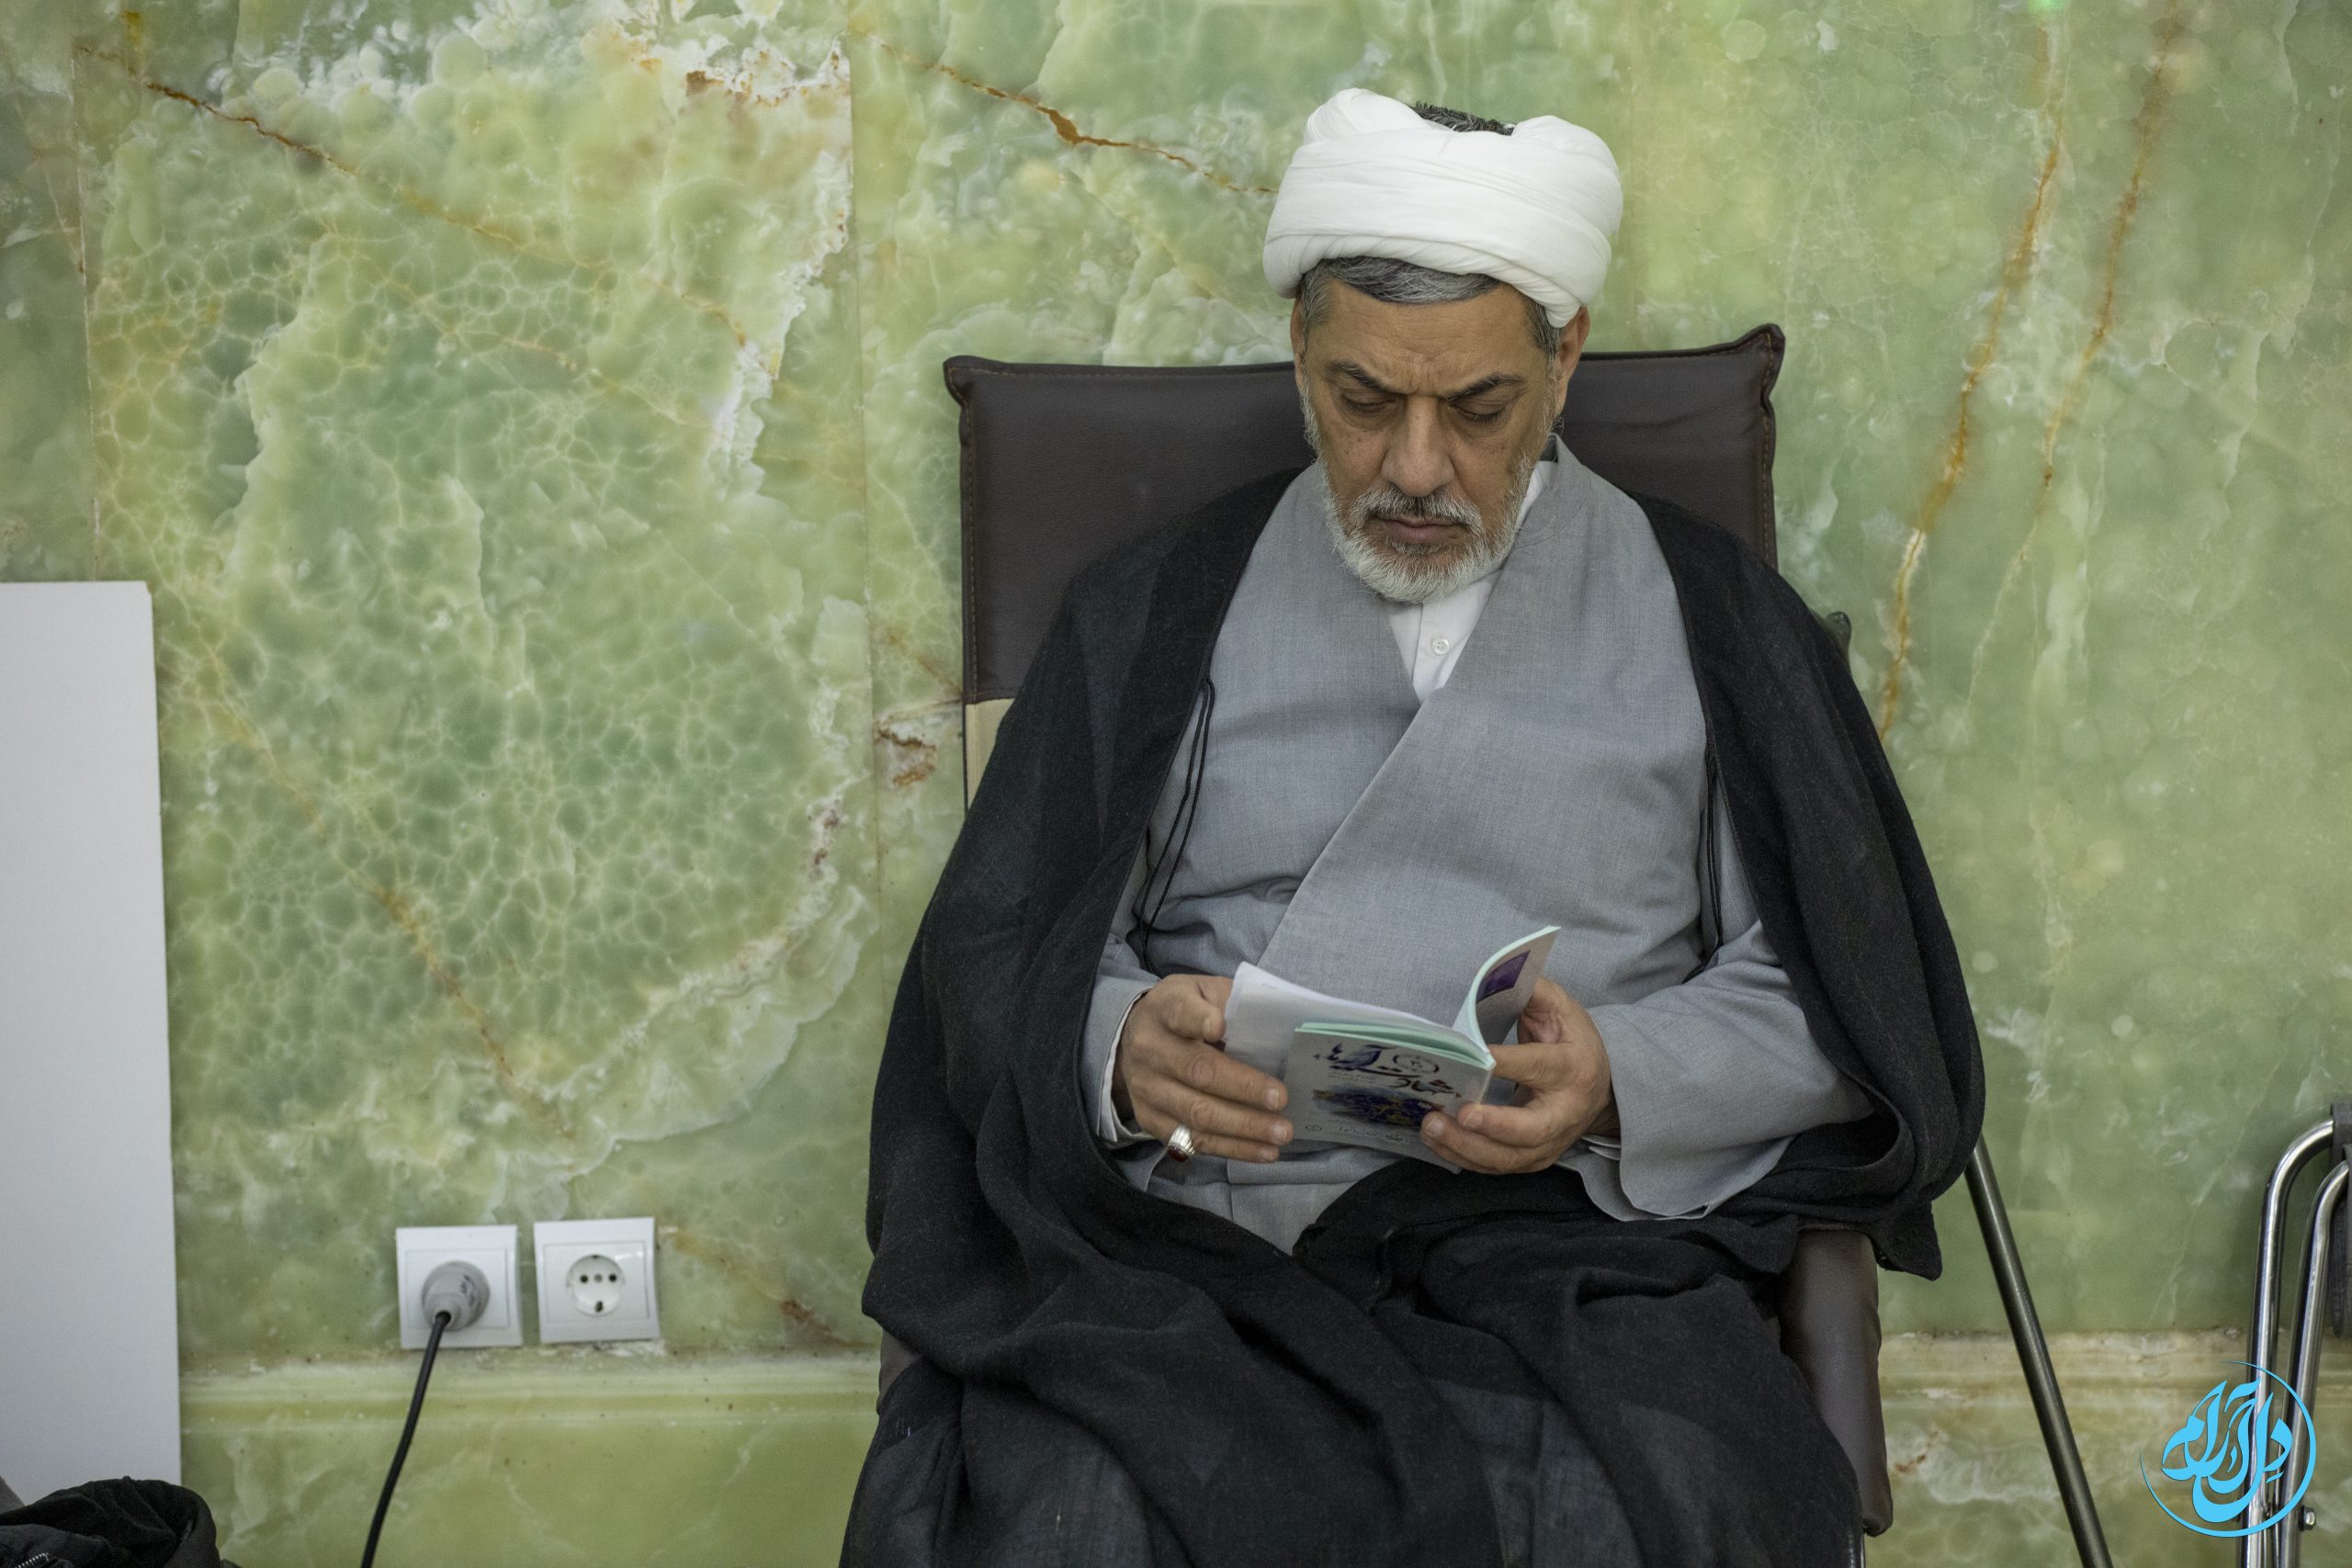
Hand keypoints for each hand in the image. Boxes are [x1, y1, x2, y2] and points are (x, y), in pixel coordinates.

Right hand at [1112, 974, 1292, 1162]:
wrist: (1134, 1040)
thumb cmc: (1184, 1013)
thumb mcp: (1202, 991)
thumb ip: (1231, 1001)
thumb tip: (1275, 1022)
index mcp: (1166, 1009)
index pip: (1181, 1013)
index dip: (1199, 1020)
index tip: (1220, 1026)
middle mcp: (1150, 1050)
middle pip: (1197, 1071)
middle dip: (1243, 1088)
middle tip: (1281, 1100)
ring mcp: (1147, 1089)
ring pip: (1196, 1114)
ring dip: (1243, 1127)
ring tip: (1281, 1133)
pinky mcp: (1151, 1120)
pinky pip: (1194, 1140)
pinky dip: (1232, 1148)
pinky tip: (1264, 1151)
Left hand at [1421, 977, 1615, 1173]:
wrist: (1601, 1090)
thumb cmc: (1573, 1043)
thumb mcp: (1561, 1008)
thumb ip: (1531, 990)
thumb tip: (1490, 974)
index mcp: (1573, 1068)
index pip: (1538, 1066)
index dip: (1508, 1063)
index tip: (1476, 1056)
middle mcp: (1563, 1112)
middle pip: (1531, 1129)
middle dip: (1494, 1125)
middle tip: (1460, 1114)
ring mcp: (1548, 1143)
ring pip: (1508, 1157)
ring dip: (1466, 1146)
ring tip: (1431, 1126)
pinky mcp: (1531, 1159)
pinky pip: (1494, 1166)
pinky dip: (1462, 1157)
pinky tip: (1435, 1139)